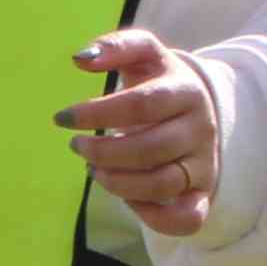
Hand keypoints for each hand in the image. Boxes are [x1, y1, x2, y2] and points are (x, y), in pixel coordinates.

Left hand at [58, 30, 220, 238]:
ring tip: (94, 170)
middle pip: (150, 148)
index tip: (62, 118)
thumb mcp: (144, 57)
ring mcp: (204, 164)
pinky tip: (127, 199)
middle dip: (103, 152)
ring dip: (117, 183)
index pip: (141, 104)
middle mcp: (200, 128)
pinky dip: (154, 218)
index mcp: (185, 91)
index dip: (97, 113)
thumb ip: (116, 47)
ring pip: (162, 183)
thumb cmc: (159, 83)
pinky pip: (187, 218)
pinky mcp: (202, 193)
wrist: (199, 108)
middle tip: (77, 146)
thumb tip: (80, 58)